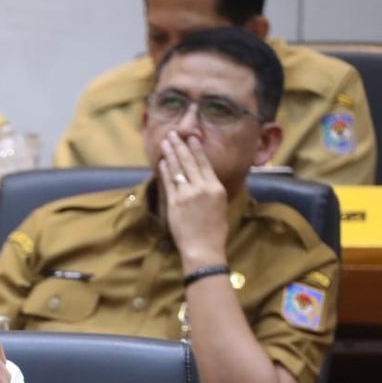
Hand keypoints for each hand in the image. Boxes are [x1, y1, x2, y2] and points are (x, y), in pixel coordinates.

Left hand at [158, 131, 228, 272]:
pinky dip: (164, 171)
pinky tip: (162, 162)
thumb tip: (205, 179)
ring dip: (170, 154)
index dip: (196, 149)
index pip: (204, 163)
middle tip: (174, 134)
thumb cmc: (214, 232)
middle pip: (189, 162)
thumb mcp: (220, 206)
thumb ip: (211, 191)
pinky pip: (168, 182)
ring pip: (177, 169)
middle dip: (180, 146)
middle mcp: (202, 187)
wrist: (203, 249)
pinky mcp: (174, 203)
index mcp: (216, 188)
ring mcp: (187, 194)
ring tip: (165, 142)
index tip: (191, 138)